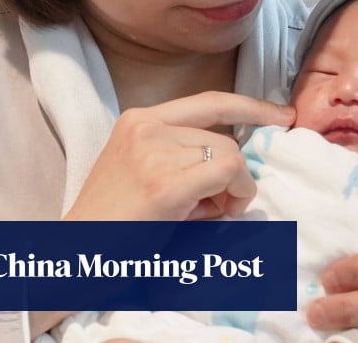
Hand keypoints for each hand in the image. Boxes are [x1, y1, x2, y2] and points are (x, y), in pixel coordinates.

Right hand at [63, 91, 294, 221]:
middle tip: (216, 208)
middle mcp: (146, 126)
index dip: (252, 106)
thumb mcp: (148, 172)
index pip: (211, 101)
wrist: (76, 255)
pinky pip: (229, 172)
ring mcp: (153, 151)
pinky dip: (236, 195)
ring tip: (203, 216)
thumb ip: (187, 156)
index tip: (281, 116)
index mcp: (140, 119)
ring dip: (232, 192)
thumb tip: (240, 159)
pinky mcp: (163, 182)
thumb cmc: (116, 224)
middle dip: (234, 175)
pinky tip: (215, 215)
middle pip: (226, 138)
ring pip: (231, 156)